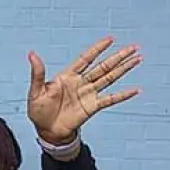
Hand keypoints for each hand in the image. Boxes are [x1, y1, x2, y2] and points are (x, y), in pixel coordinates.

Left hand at [27, 37, 141, 145]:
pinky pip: (111, 99)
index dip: (97, 49)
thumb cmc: (39, 111)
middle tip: (133, 47)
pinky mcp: (93, 107)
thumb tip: (32, 54)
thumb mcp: (35, 92)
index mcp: (68, 76)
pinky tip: (135, 89)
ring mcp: (88, 94)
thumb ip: (38, 73)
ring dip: (123, 69)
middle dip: (118, 57)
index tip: (110, 39)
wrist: (46, 131)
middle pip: (103, 66)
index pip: (86, 59)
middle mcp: (81, 83)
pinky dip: (123, 95)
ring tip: (137, 59)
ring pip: (110, 78)